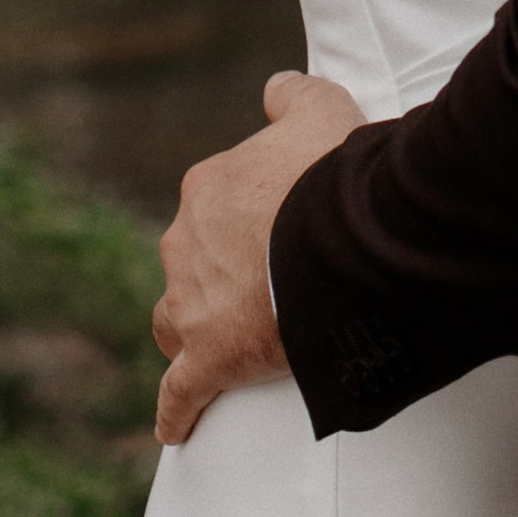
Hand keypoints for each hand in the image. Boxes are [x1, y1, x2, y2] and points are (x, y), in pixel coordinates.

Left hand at [152, 69, 362, 444]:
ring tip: (223, 343)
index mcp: (207, 188)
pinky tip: (175, 429)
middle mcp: (185, 244)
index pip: (213, 204)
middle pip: (189, 263)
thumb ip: (294, 95)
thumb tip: (275, 87)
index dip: (248, 217)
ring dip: (191, 330)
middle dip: (216, 272)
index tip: (279, 228)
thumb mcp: (323, 108)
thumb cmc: (334, 171)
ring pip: (175, 321)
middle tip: (266, 283)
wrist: (342, 237)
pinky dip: (176, 411)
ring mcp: (191, 305)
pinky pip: (180, 393)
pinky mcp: (209, 359)